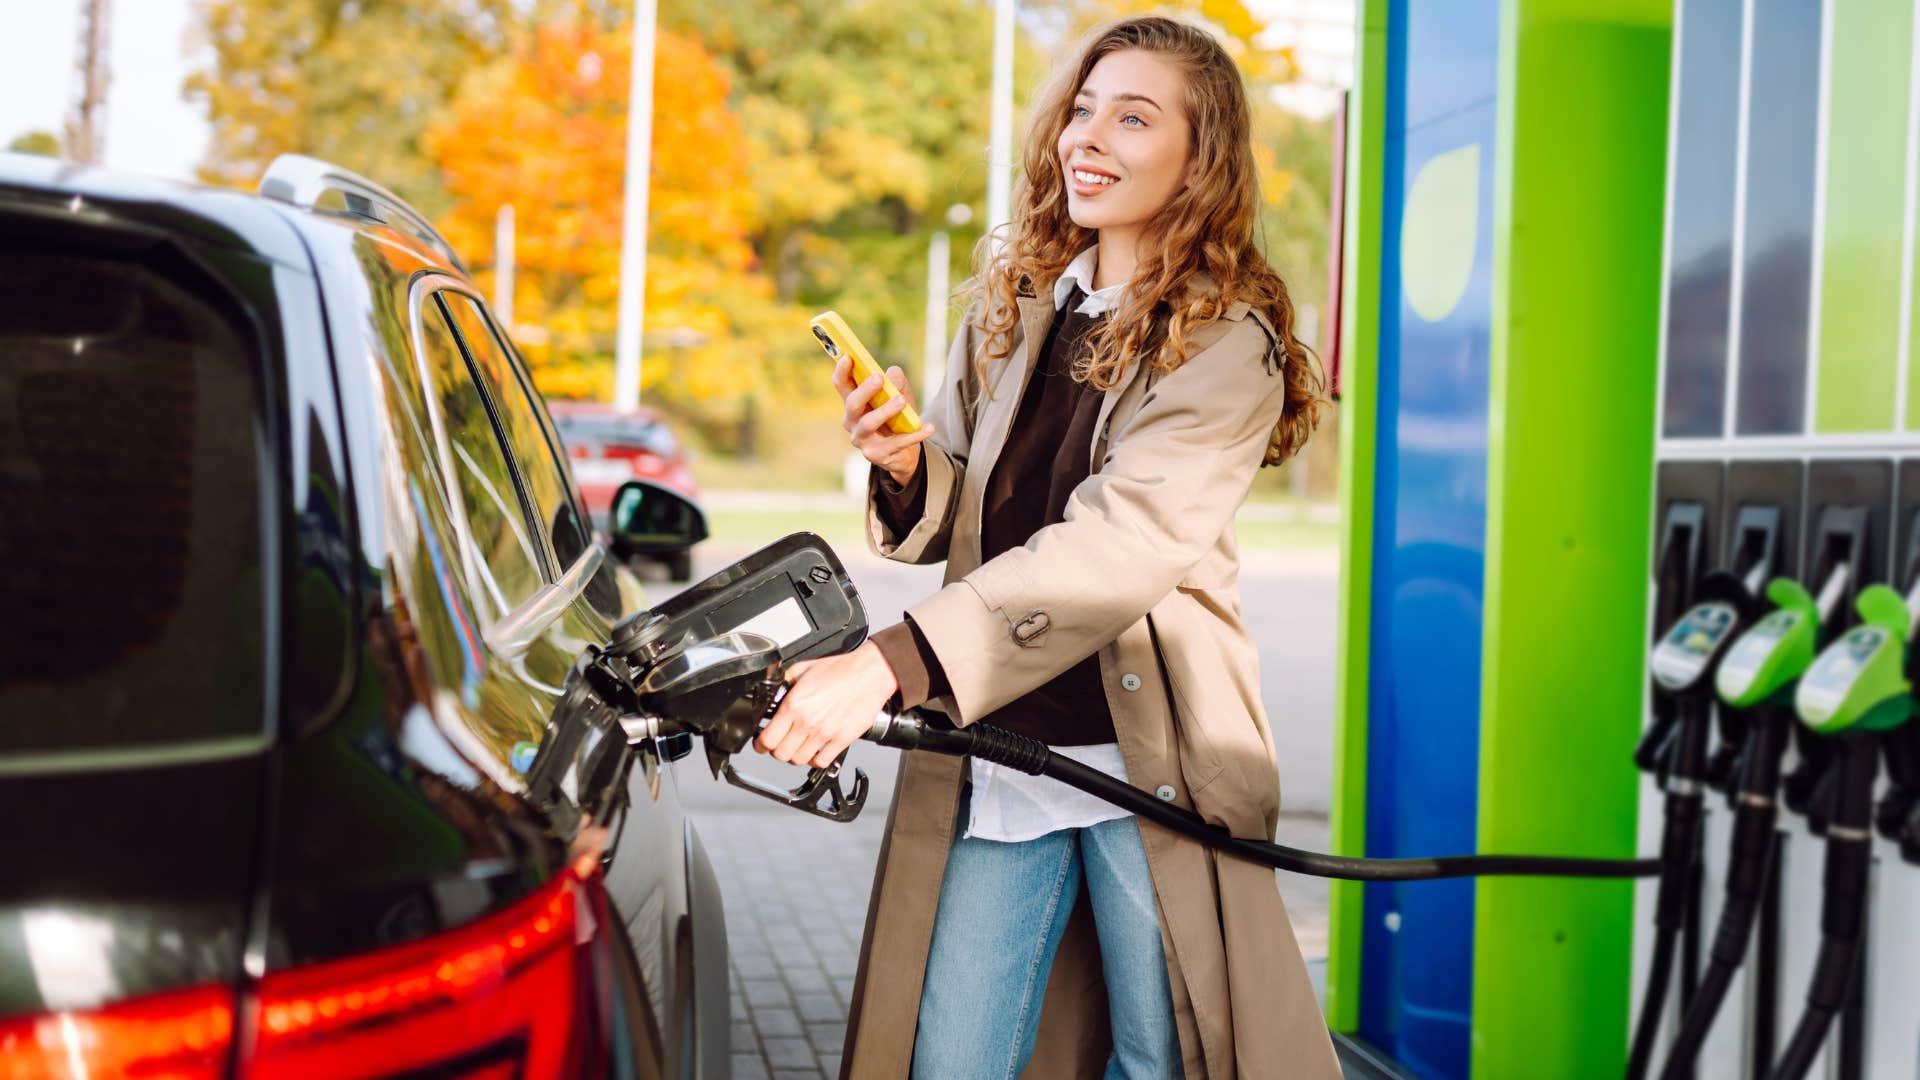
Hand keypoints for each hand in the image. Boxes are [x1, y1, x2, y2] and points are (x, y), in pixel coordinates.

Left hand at [755, 642, 899, 767]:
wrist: (868, 674)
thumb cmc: (839, 670)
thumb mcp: (802, 668)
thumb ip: (783, 682)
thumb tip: (772, 693)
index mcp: (794, 705)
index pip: (768, 738)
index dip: (760, 744)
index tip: (761, 743)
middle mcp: (807, 722)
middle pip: (781, 754)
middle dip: (776, 750)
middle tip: (778, 744)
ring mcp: (825, 733)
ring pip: (798, 760)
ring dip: (794, 756)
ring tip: (797, 747)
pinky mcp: (842, 740)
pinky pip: (821, 761)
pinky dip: (814, 760)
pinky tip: (814, 751)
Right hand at [834, 358, 934, 487]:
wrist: (904, 452)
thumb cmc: (897, 417)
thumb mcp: (899, 393)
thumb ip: (896, 380)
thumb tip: (894, 380)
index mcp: (853, 403)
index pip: (842, 385)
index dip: (842, 371)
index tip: (848, 357)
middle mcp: (851, 421)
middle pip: (852, 404)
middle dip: (864, 390)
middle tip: (878, 378)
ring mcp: (862, 440)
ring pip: (868, 424)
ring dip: (884, 411)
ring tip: (901, 401)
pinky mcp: (876, 455)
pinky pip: (896, 443)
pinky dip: (914, 435)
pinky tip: (929, 427)